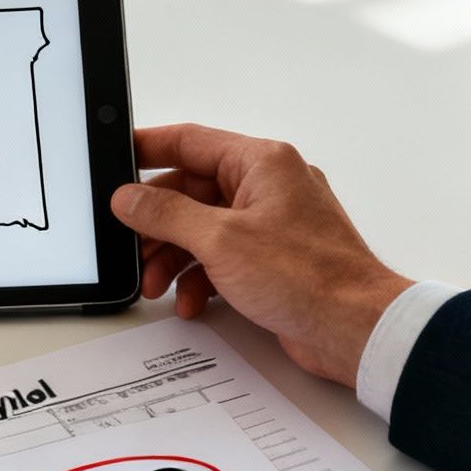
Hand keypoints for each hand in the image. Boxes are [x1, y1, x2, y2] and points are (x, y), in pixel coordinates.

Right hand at [112, 123, 415, 386]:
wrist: (354, 328)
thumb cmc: (309, 276)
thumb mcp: (220, 240)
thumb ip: (166, 214)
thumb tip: (129, 198)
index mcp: (262, 163)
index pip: (191, 141)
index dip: (148, 148)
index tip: (116, 158)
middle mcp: (269, 187)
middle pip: (191, 192)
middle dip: (157, 225)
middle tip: (131, 245)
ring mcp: (272, 225)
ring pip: (203, 229)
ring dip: (174, 257)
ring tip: (156, 284)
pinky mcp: (274, 261)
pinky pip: (222, 259)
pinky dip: (200, 278)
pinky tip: (190, 301)